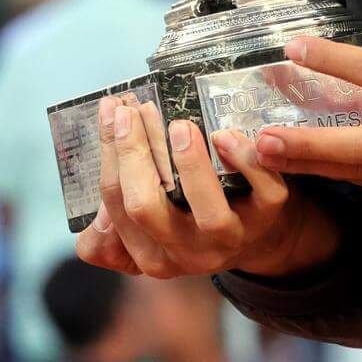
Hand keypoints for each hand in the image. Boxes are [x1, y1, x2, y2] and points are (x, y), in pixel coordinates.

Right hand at [76, 93, 340, 280]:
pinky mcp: (269, 219)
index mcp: (150, 254)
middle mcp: (187, 253)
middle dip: (134, 154)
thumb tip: (92, 227)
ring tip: (180, 125)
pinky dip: (246, 162)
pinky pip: (264, 194)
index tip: (112, 108)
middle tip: (134, 109)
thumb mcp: (152, 229)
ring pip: (209, 213)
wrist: (259, 234)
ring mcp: (230, 239)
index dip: (111, 154)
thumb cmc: (191, 216)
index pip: (118, 203)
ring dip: (191, 165)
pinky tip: (226, 135)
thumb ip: (115, 231)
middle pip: (146, 208)